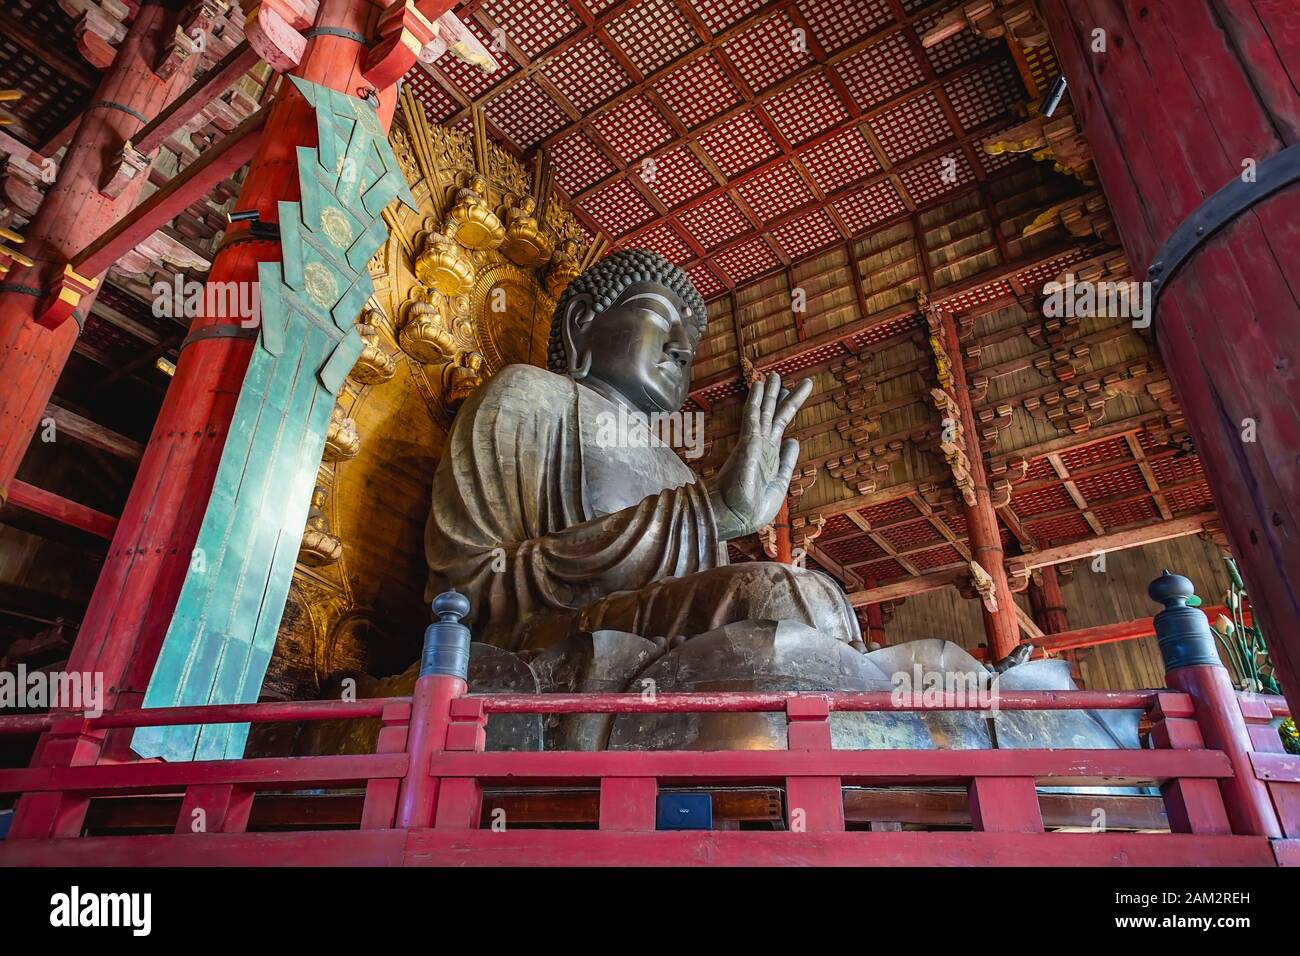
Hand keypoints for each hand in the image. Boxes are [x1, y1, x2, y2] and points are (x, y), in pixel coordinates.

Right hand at [708, 372, 812, 539]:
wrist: (736, 516)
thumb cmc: (753, 507)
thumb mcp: (780, 482)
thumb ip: (787, 461)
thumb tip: (794, 440)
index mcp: (769, 456)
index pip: (778, 428)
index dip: (785, 411)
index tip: (789, 396)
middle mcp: (761, 446)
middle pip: (773, 415)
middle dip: (779, 396)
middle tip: (781, 376)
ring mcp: (754, 444)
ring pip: (765, 411)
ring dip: (770, 392)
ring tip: (775, 374)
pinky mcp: (748, 444)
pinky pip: (753, 416)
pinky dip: (756, 400)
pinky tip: (760, 385)